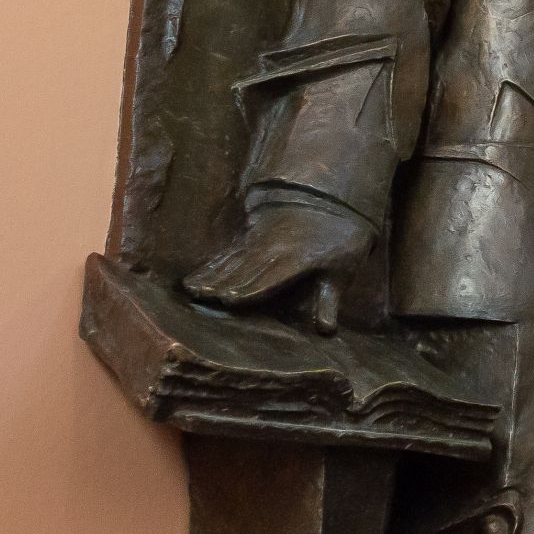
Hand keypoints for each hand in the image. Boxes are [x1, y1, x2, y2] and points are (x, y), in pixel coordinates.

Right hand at [184, 200, 373, 333]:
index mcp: (300, 258)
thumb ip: (330, 300)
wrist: (328, 201)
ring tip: (191, 289)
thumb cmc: (339, 242)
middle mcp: (276, 248)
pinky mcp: (249, 238)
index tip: (231, 300)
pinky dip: (210, 266)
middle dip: (224, 283)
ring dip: (212, 275)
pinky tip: (194, 278)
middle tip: (201, 297)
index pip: (274, 275)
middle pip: (247, 268)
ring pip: (233, 260)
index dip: (252, 288)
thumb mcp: (342, 270)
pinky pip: (227, 254)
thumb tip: (326, 332)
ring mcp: (260, 241)